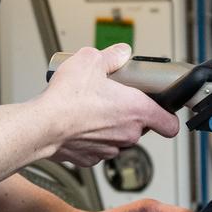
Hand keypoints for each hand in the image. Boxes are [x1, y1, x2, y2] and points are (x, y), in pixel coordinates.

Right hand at [38, 45, 179, 166]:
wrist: (42, 126)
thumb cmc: (67, 98)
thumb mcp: (91, 60)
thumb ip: (112, 56)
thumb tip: (121, 53)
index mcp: (136, 110)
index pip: (169, 124)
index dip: (168, 117)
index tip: (164, 111)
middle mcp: (127, 133)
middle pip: (140, 126)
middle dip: (129, 113)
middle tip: (113, 98)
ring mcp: (109, 148)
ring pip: (118, 137)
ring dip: (109, 126)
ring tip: (91, 109)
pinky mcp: (90, 158)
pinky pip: (97, 147)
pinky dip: (91, 137)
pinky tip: (78, 123)